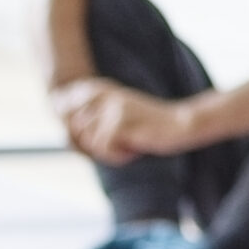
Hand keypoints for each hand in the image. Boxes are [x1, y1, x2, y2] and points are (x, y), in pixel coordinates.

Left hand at [49, 79, 199, 161]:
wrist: (181, 125)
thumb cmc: (152, 129)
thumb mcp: (121, 122)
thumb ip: (94, 125)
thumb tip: (66, 136)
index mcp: (105, 92)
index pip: (71, 117)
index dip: (79, 136)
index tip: (103, 142)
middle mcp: (106, 97)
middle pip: (79, 133)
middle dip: (96, 147)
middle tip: (122, 146)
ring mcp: (112, 108)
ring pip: (91, 143)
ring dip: (110, 153)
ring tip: (131, 146)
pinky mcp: (119, 122)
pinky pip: (104, 149)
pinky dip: (119, 156)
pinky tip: (136, 150)